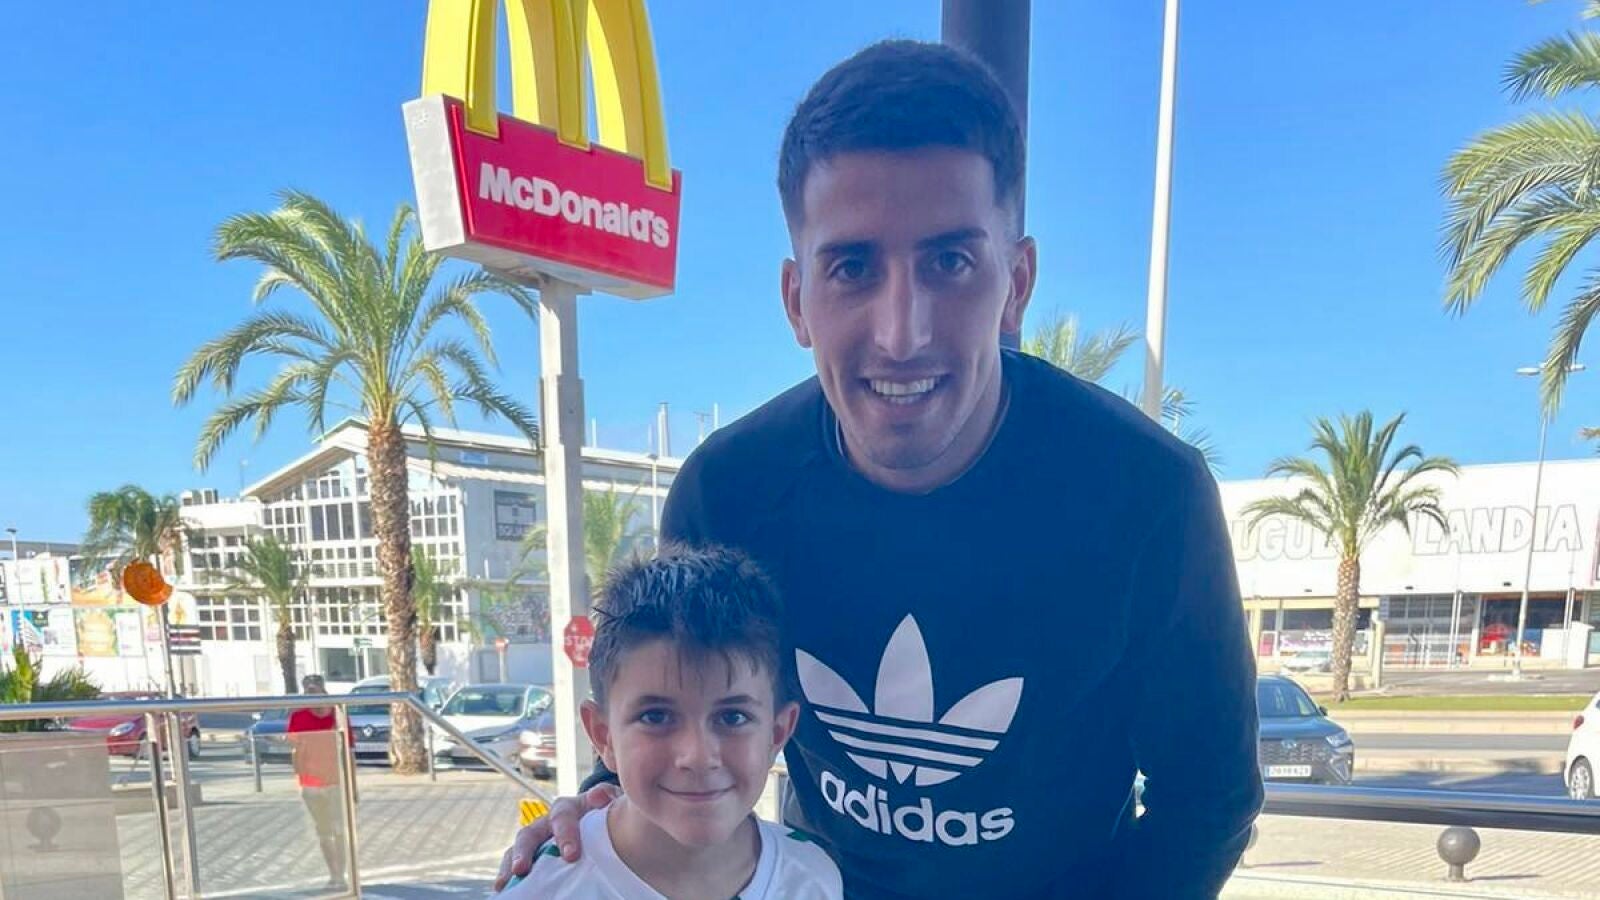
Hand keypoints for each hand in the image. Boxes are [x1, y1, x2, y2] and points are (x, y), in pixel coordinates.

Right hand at [493, 783, 621, 889]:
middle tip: (521, 869)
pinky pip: (517, 867)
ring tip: (503, 884)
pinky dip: (510, 878)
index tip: (571, 855)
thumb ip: (608, 797)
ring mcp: (538, 842)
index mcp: (568, 809)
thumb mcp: (612, 804)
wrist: (606, 826)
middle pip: (529, 834)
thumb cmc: (608, 816)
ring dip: (509, 865)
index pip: (562, 816)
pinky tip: (505, 891)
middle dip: (524, 852)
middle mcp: (547, 824)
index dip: (565, 833)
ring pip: (517, 851)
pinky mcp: (534, 859)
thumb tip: (599, 797)